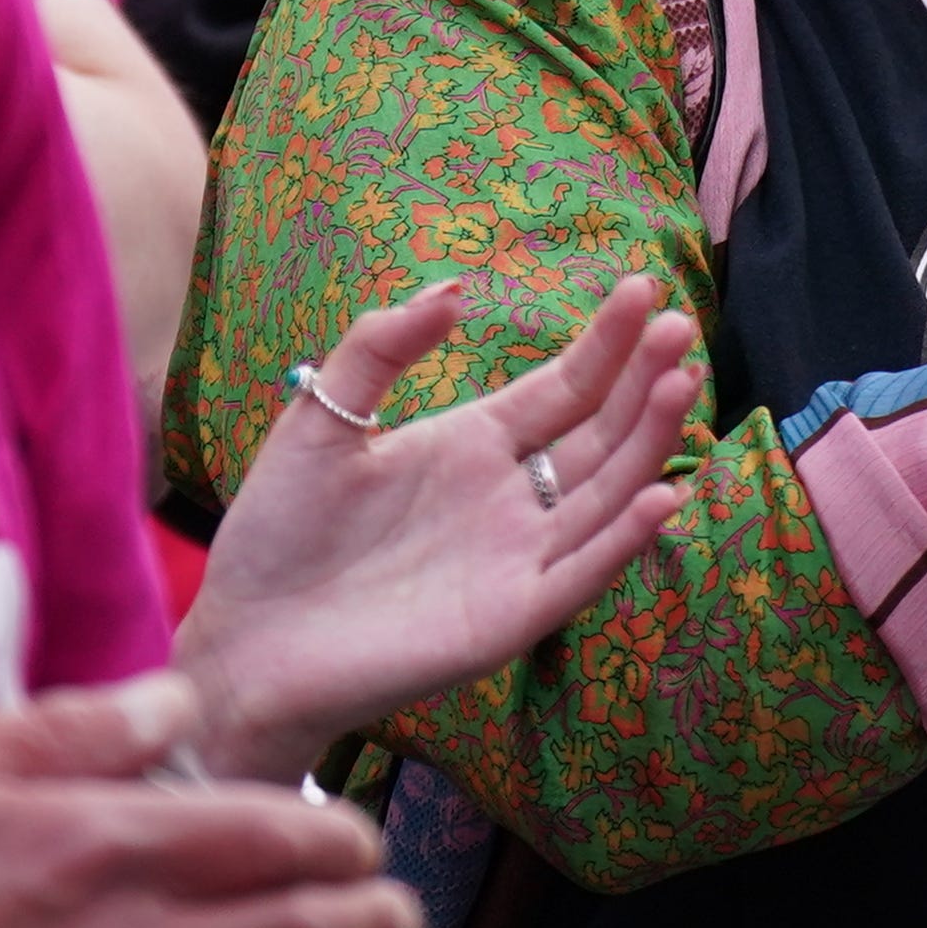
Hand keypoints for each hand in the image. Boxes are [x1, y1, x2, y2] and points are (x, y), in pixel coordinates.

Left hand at [176, 275, 700, 785]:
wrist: (245, 640)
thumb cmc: (278, 534)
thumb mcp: (322, 420)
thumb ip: (381, 348)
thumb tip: (455, 290)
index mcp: (472, 444)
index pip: (562, 386)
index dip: (605, 341)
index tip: (642, 287)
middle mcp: (509, 498)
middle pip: (599, 432)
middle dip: (643, 378)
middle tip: (679, 323)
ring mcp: (517, 559)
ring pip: (607, 493)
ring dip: (648, 441)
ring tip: (681, 382)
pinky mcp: (510, 618)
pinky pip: (581, 574)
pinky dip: (624, 539)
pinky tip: (660, 494)